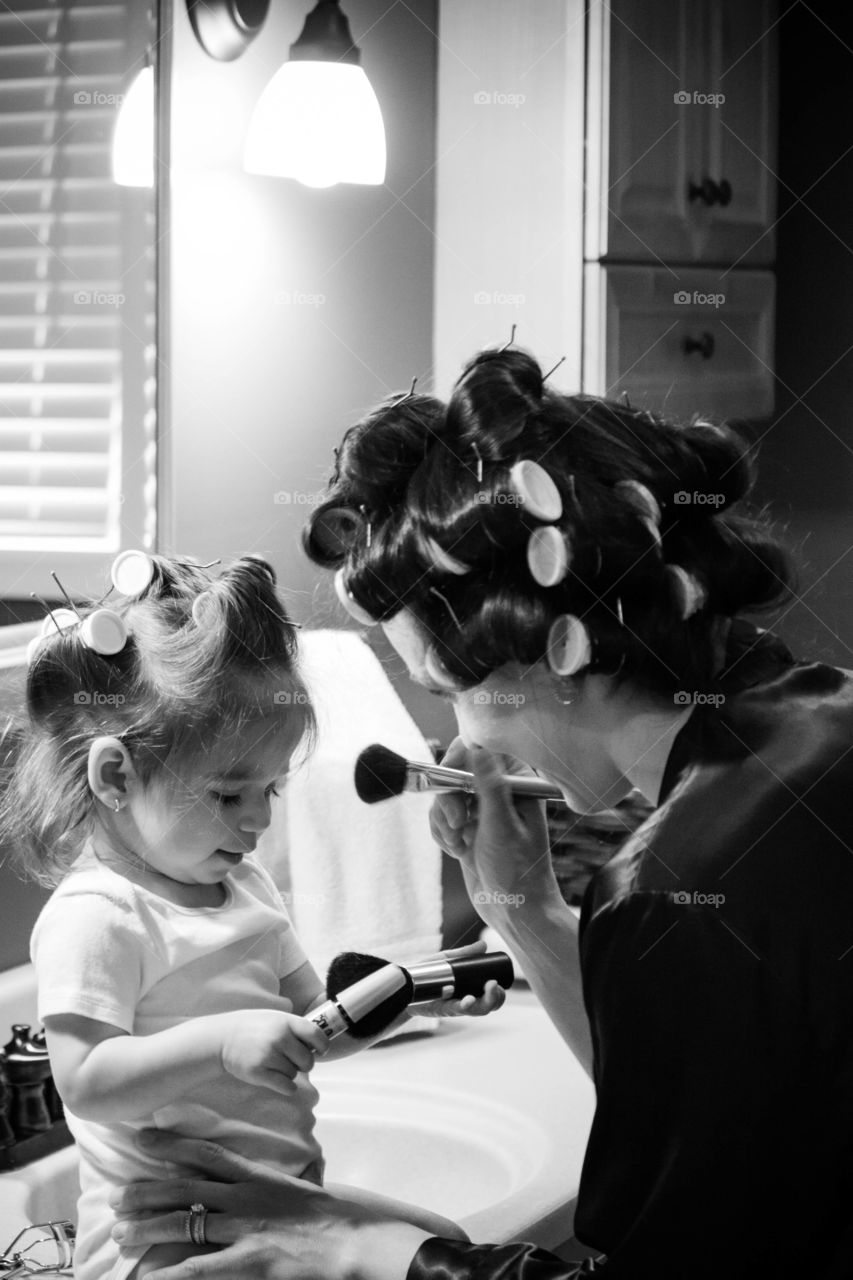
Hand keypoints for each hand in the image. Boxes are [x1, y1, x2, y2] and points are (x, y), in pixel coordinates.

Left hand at [110, 1129, 430, 1279]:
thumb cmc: (336, 1221)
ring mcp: (245, 1230)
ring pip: (184, 1224)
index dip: (173, 1143)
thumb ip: (274, 1189)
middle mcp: (246, 1198)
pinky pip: (199, 1268)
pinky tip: (149, 1275)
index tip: (144, 1137)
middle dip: (148, 1190)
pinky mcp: (248, 1262)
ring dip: (148, 1228)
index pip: (208, 1152)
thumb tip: (255, 1188)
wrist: (356, 1243)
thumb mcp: (303, 1192)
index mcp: (260, 1177)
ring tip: (121, 1233)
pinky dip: (171, 1273)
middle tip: (117, 1194)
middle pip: (185, 1188)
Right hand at [218, 1008, 328, 1096]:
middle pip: (308, 1060)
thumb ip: (294, 1028)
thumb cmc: (252, 1027)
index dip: (323, 1045)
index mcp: (286, 1021)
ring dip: (289, 1073)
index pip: (316, 1034)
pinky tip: (278, 1080)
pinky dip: (286, 1086)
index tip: (321, 1051)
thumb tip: (319, 1044)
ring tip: (274, 1064)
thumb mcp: (275, 1018)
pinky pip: (286, 1086)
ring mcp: (268, 1055)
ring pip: (295, 1074)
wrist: (222, 1038)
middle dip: (303, 1063)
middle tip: (291, 1060)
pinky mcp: (259, 1073)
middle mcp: (279, 1038)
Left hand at [404, 941, 506, 1018]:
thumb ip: (464, 954)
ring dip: (485, 1001)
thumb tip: (484, 945)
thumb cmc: (424, 974)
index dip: (499, 995)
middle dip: (496, 998)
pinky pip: (458, 1009)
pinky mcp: (443, 1009)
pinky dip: (465, 1004)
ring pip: (477, 1011)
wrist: (402, 984)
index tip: (498, 983)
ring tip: (489, 988)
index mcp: (469, 992)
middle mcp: (464, 1003)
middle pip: (487, 1007)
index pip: (491, 999)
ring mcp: (454, 1007)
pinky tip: (467, 998)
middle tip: (494, 985)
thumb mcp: (447, 961)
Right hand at [429, 740, 558, 920]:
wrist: (514, 911)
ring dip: (444, 820)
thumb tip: (478, 746)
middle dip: (449, 798)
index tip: (447, 778)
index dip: (459, 759)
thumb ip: (488, 785)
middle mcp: (500, 792)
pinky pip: (441, 817)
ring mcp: (482, 810)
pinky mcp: (468, 827)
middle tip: (458, 823)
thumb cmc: (518, 872)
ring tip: (459, 843)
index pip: (481, 749)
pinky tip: (458, 850)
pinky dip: (442, 833)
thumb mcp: (501, 826)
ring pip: (444, 795)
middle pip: (456, 771)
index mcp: (517, 783)